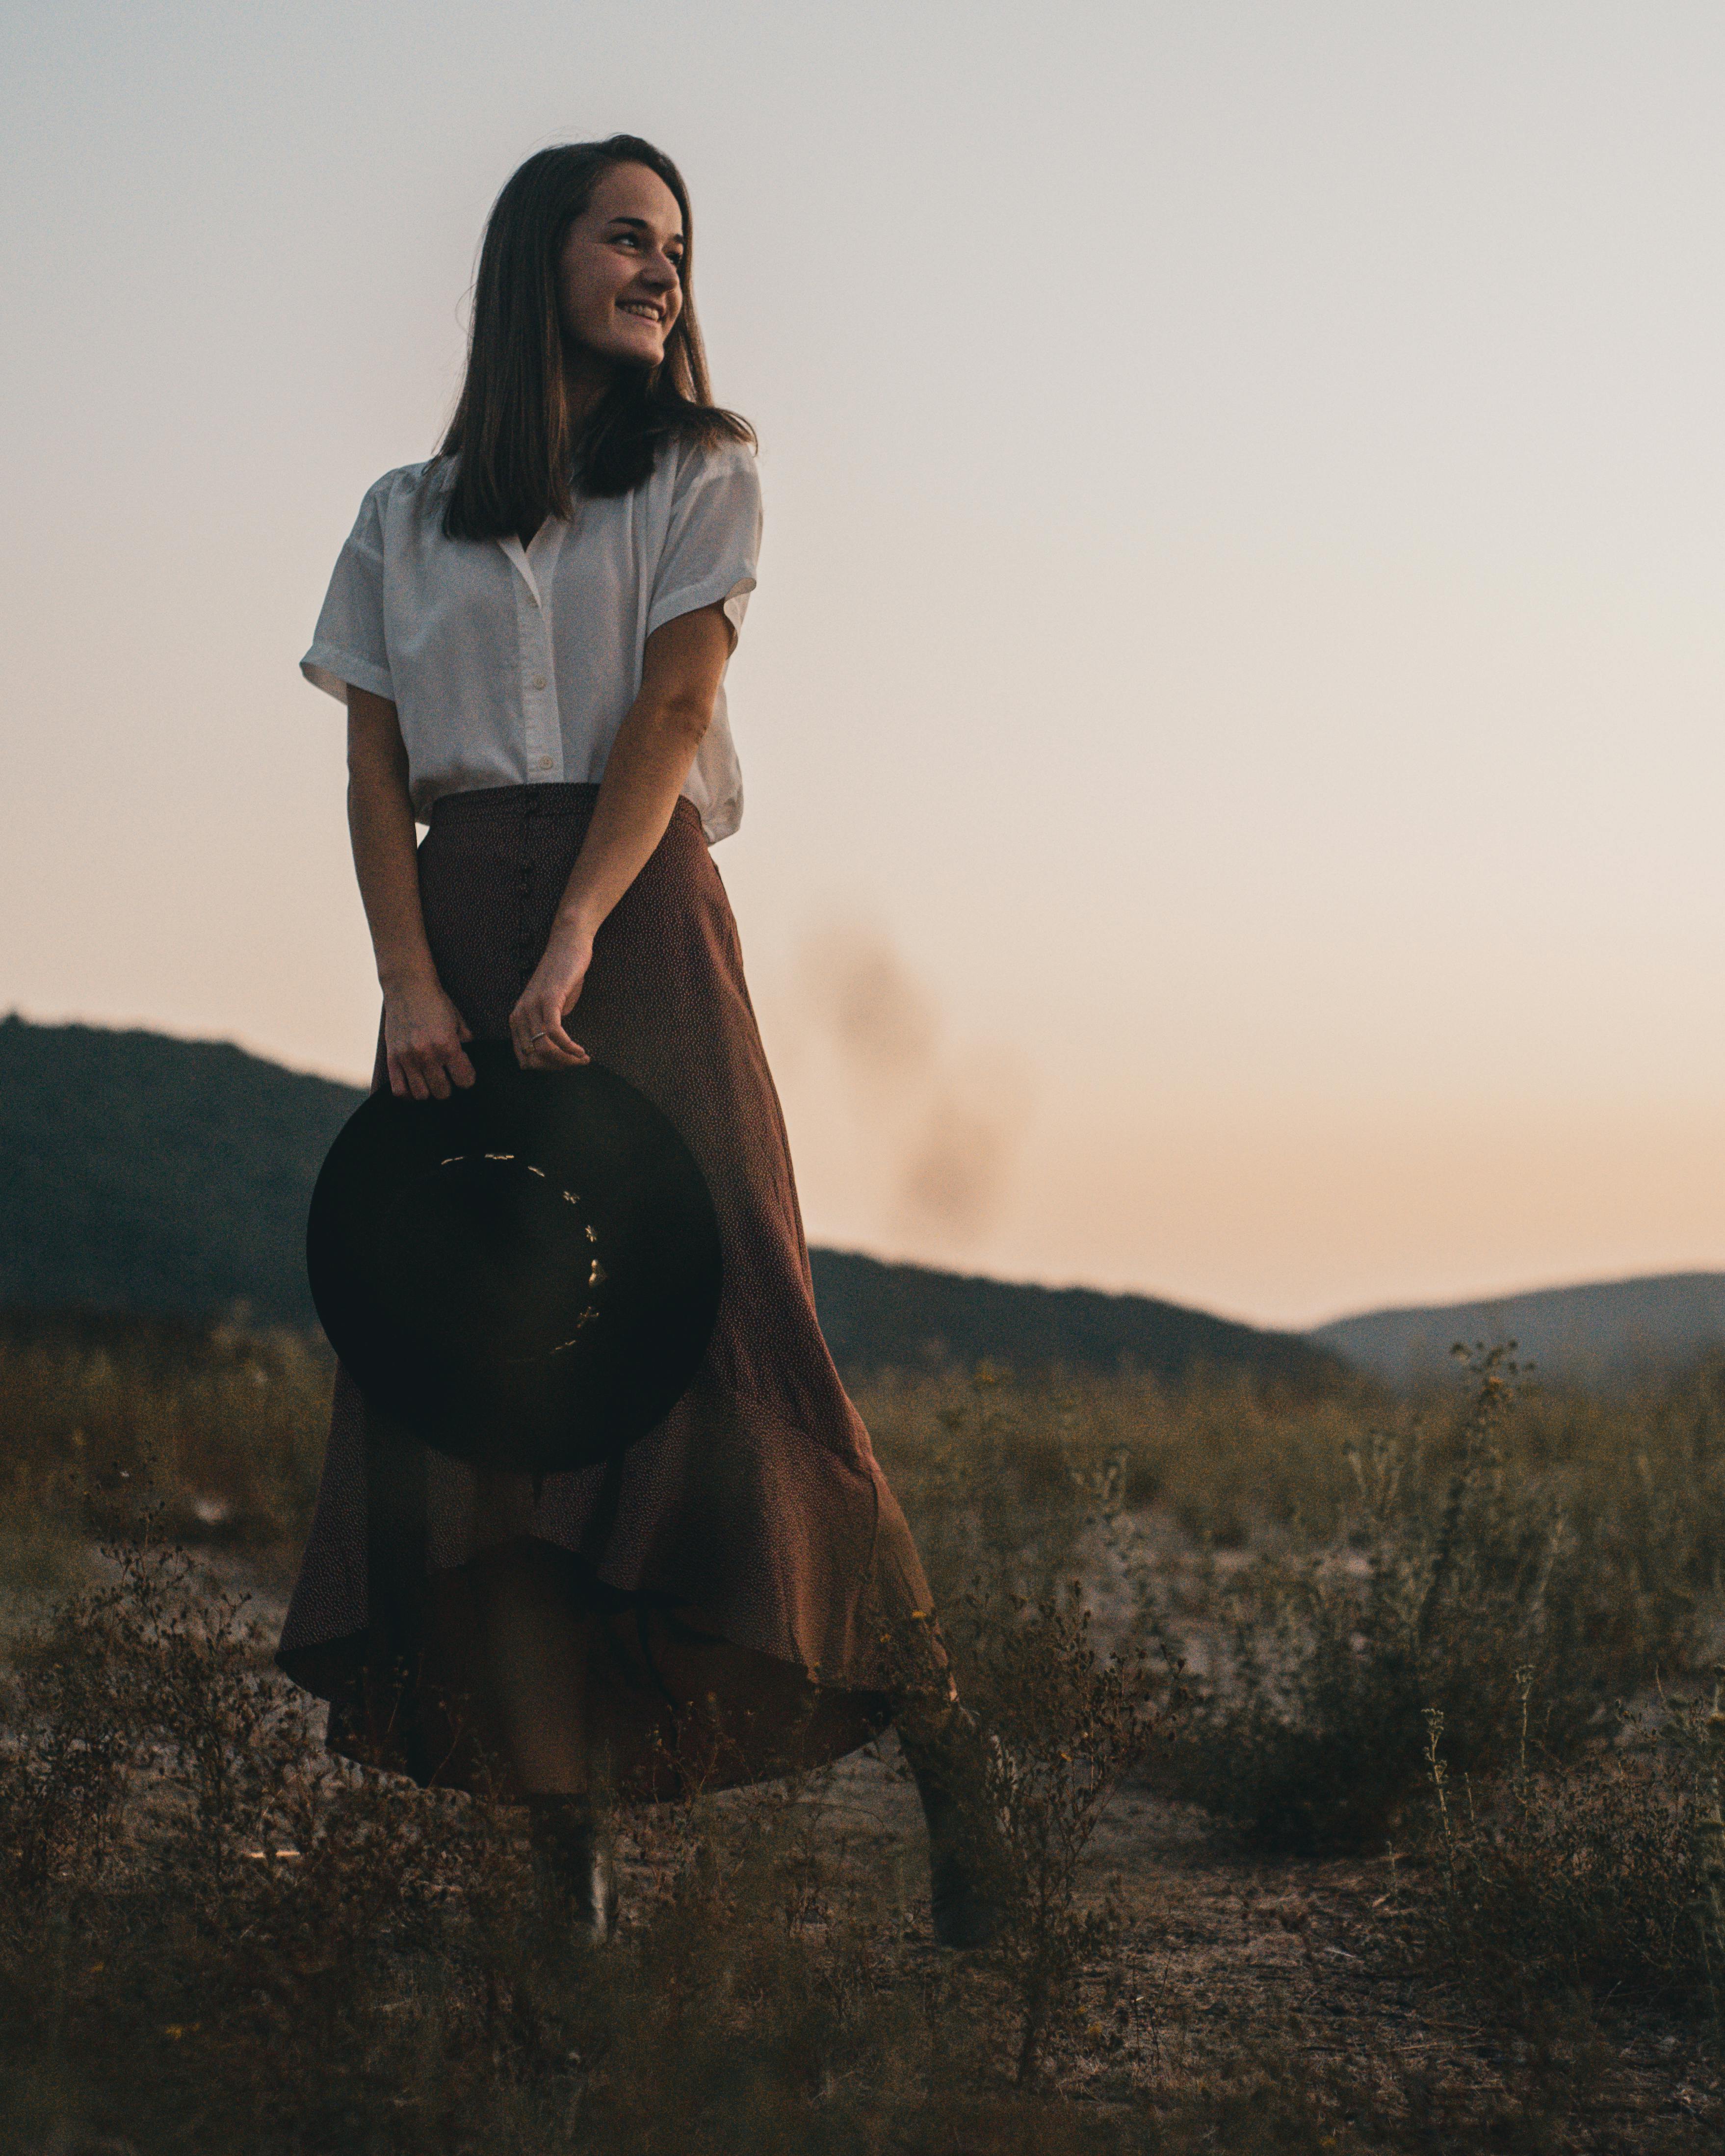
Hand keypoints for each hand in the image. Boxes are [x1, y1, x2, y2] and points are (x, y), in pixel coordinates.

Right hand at [382, 978, 475, 1099]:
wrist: (408, 986)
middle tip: (448, 1076)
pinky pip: (399, 1089)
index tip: (464, 1072)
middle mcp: (427, 1054)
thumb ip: (465, 1042)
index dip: (467, 1079)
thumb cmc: (436, 1002)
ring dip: (429, 1091)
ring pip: (421, 1095)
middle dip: (449, 1087)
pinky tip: (415, 1086)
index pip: (464, 1081)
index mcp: (448, 1045)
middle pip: (442, 1092)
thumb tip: (467, 1062)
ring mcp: (407, 1058)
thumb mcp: (458, 1020)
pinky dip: (408, 1094)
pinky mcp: (392, 1058)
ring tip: (431, 1080)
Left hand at [510, 922, 593, 1069]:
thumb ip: (547, 1028)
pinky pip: (555, 1034)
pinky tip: (581, 1050)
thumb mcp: (552, 1008)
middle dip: (558, 1066)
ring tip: (582, 1058)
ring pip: (544, 1049)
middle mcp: (520, 1015)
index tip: (566, 1064)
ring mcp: (532, 1007)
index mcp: (517, 1019)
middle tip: (578, 1062)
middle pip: (534, 1058)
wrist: (569, 945)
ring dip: (566, 1059)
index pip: (525, 1059)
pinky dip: (569, 1047)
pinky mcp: (548, 999)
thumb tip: (554, 1053)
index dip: (547, 1068)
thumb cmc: (564, 976)